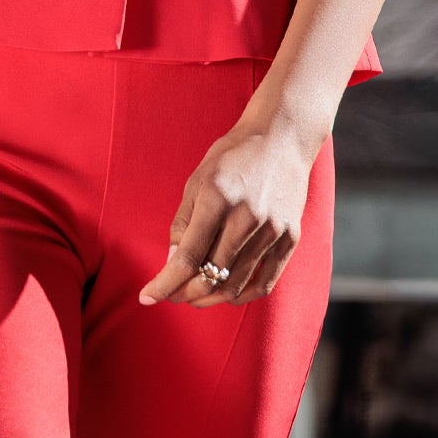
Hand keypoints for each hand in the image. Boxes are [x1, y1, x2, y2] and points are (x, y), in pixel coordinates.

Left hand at [139, 113, 322, 306]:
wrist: (281, 138)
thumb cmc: (232, 158)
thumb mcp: (197, 181)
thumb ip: (183, 224)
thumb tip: (173, 265)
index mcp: (217, 199)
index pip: (187, 257)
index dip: (164, 283)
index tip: (146, 297)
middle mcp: (246, 217)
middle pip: (210, 276)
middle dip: (184, 294)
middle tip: (172, 296)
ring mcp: (272, 230)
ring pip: (235, 285)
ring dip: (209, 298)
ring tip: (195, 296)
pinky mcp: (291, 237)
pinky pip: (265, 283)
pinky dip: (241, 295)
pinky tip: (225, 293)